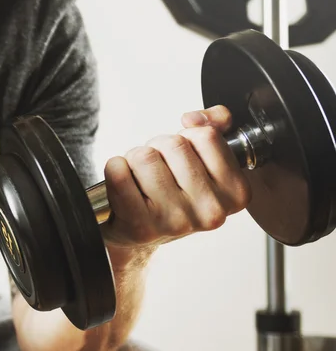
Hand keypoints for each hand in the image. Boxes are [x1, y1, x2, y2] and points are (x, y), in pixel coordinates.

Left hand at [103, 105, 251, 250]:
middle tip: (158, 171)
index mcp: (235, 193)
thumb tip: (194, 119)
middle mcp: (210, 212)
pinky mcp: (141, 226)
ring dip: (135, 159)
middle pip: (173, 144)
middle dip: (159, 148)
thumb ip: (214, 125)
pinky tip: (125, 186)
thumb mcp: (202, 158)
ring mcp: (176, 221)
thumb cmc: (171, 191)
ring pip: (145, 156)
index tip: (182, 159)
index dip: (187, 138)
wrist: (138, 231)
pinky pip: (118, 172)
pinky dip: (115, 169)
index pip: (206, 136)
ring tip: (141, 179)